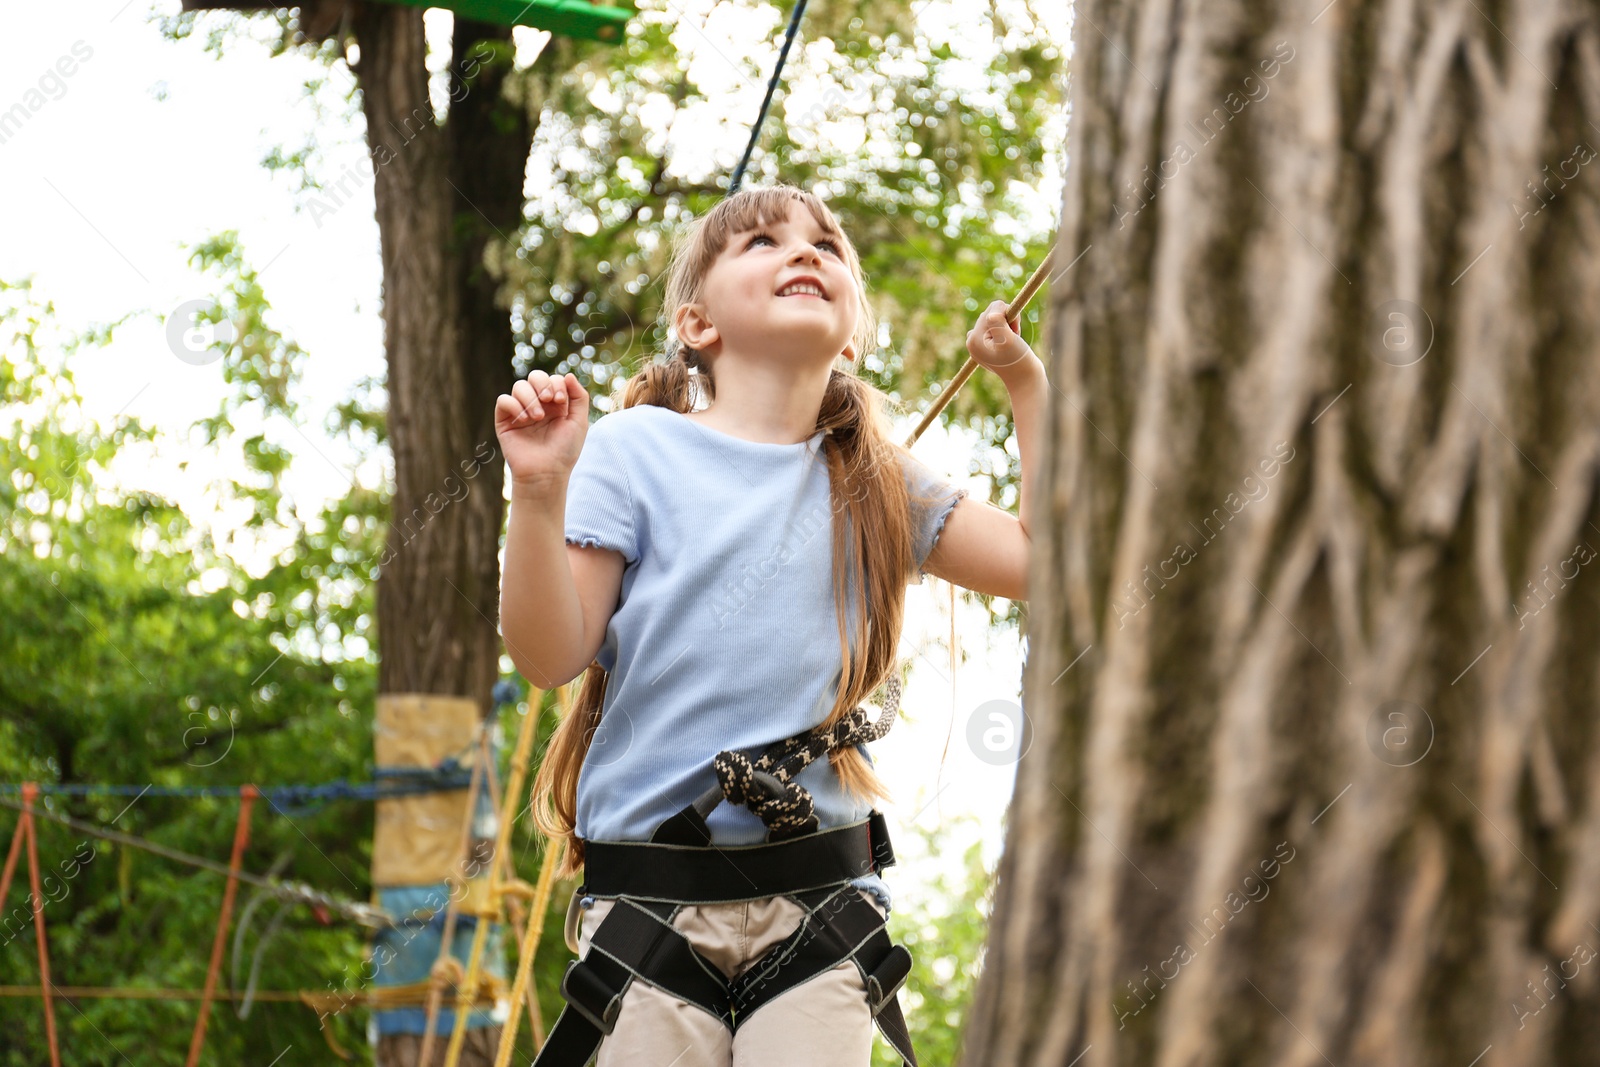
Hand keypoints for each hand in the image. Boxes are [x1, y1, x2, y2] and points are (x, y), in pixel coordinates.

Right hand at [494, 370, 589, 492]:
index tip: (560, 401)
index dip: (556, 384)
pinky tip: (524, 419)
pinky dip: (514, 405)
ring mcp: (520, 412)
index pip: (553, 379)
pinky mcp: (505, 421)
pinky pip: (503, 400)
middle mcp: (537, 405)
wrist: (546, 473)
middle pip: (535, 376)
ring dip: (530, 398)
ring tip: (537, 417)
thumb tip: (567, 374)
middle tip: (549, 400)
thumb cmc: (564, 451)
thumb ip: (579, 397)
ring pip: (519, 386)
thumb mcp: (579, 422)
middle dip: (542, 383)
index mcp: (555, 404)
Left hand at [966, 300, 1042, 385]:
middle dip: (1007, 321)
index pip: (992, 309)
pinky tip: (1011, 344)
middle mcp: (973, 340)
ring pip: (996, 319)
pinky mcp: (987, 346)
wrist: (1026, 381)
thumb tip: (992, 310)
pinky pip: (997, 327)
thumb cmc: (1018, 361)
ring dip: (1008, 326)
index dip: (1008, 316)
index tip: (1014, 332)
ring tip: (1013, 342)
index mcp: (973, 339)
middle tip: (1014, 339)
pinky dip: (1007, 331)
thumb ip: (997, 323)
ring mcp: (979, 344)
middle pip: (992, 313)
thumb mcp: (1007, 340)